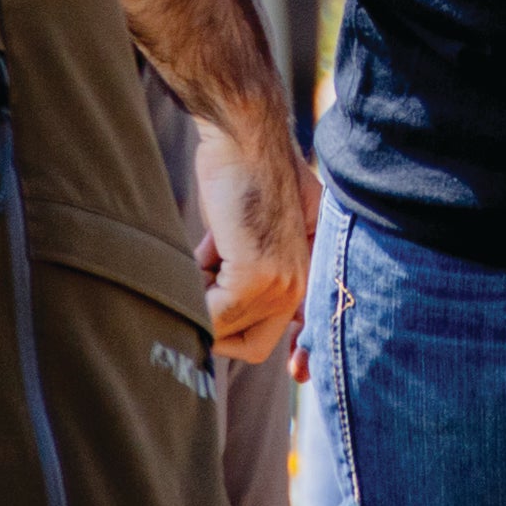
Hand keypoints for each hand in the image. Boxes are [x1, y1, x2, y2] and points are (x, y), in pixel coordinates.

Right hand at [188, 114, 310, 359]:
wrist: (244, 135)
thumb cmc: (246, 176)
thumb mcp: (261, 231)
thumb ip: (258, 270)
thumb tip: (223, 316)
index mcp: (312, 274)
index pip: (304, 335)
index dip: (299, 354)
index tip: (299, 370)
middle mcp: (304, 285)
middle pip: (251, 346)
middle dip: (220, 322)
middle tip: (212, 273)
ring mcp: (283, 284)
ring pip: (224, 331)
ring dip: (203, 297)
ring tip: (214, 247)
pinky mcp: (257, 276)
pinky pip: (211, 315)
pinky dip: (193, 292)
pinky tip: (208, 246)